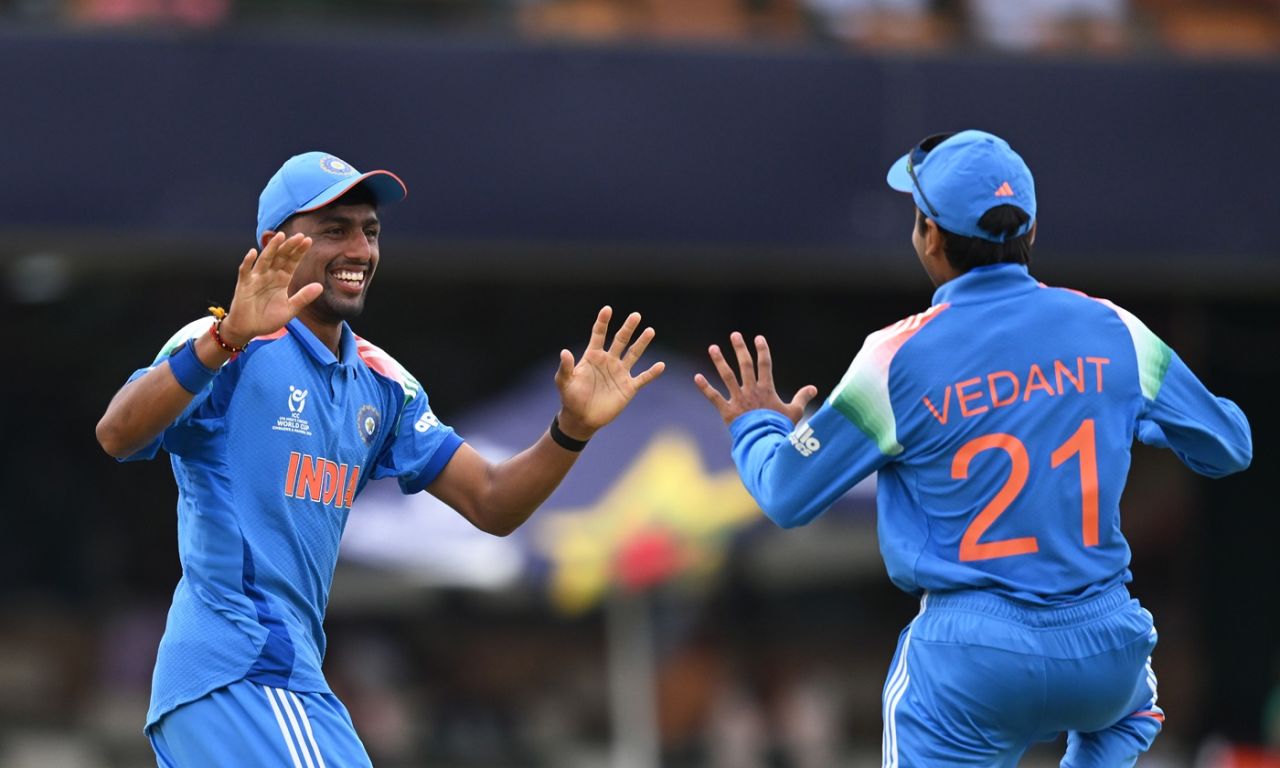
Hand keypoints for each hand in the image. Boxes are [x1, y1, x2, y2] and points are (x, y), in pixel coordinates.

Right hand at [218, 232, 321, 346]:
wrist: (248, 330)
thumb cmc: (268, 319)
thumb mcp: (289, 309)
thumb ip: (303, 298)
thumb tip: (320, 286)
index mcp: (282, 280)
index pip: (292, 262)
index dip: (299, 252)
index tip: (309, 240)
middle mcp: (269, 275)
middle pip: (280, 257)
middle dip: (290, 246)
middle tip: (300, 236)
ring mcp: (256, 278)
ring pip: (265, 260)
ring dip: (272, 248)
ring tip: (280, 236)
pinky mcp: (244, 285)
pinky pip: (245, 271)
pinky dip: (248, 262)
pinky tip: (252, 252)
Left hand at [555, 306, 664, 438]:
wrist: (582, 418)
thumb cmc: (570, 398)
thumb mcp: (564, 382)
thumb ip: (565, 367)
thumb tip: (564, 352)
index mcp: (593, 356)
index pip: (599, 334)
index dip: (603, 322)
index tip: (607, 309)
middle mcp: (608, 361)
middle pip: (620, 340)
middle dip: (628, 328)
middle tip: (636, 315)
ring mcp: (620, 373)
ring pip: (633, 354)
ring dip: (642, 343)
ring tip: (650, 330)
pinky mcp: (628, 387)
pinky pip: (643, 378)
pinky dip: (652, 373)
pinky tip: (661, 365)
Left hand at [695, 332, 817, 425]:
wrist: (765, 442)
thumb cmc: (780, 428)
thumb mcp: (795, 412)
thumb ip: (802, 398)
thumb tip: (814, 388)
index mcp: (767, 389)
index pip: (765, 365)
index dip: (762, 350)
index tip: (758, 338)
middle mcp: (751, 390)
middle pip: (745, 365)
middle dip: (740, 349)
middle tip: (735, 335)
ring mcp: (738, 399)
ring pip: (727, 376)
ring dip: (719, 361)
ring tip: (712, 348)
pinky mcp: (727, 411)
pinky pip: (714, 397)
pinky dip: (705, 388)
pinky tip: (697, 377)